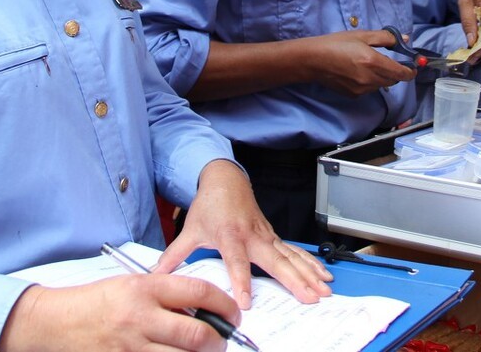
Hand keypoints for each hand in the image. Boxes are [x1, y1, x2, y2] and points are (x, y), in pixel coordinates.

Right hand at [0, 273, 239, 351]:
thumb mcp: (133, 285)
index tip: (233, 313)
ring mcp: (131, 346)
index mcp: (145, 289)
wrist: (57, 322)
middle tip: (222, 339)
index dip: (225, 304)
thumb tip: (205, 310)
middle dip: (219, 339)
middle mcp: (140, 317)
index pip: (198, 292)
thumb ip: (167, 295)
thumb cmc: (98, 301)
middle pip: (197, 334)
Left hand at [155, 160, 332, 308]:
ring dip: (310, 273)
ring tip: (324, 289)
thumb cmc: (210, 205)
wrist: (226, 180)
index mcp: (230, 235)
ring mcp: (266, 236)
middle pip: (276, 261)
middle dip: (295, 280)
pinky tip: (323, 275)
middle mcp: (253, 236)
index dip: (241, 281)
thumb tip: (156, 274)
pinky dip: (311, 263)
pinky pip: (295, 252)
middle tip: (310, 296)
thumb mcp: (190, 229)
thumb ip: (174, 254)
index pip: (236, 262)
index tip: (245, 301)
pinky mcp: (274, 237)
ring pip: (291, 257)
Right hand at [297, 30, 415, 96]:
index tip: (413, 66)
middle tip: (389, 61)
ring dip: (382, 77)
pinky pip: (370, 89)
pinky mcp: (354, 95)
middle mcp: (370, 79)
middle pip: (393, 80)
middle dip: (395, 72)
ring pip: (381, 85)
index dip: (411, 71)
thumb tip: (404, 40)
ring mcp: (362, 89)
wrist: (313, 60)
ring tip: (369, 65)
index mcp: (373, 61)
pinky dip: (370, 82)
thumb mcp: (362, 35)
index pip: (401, 73)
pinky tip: (358, 72)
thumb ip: (386, 38)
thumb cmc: (336, 44)